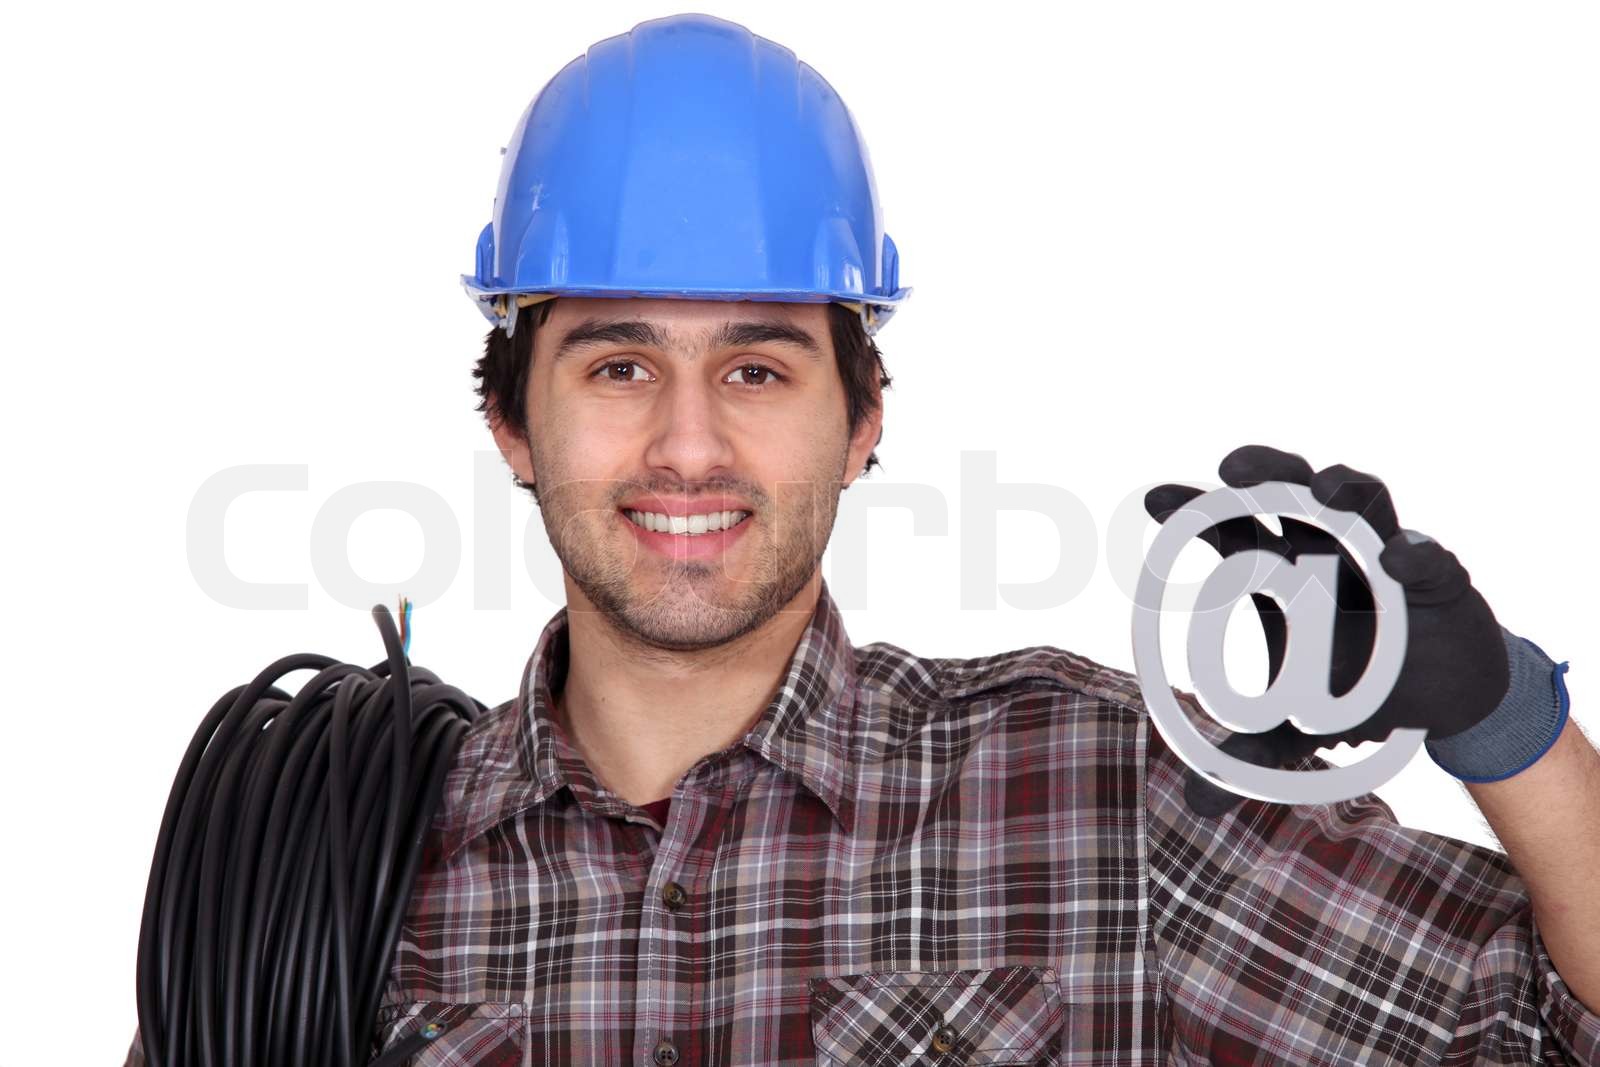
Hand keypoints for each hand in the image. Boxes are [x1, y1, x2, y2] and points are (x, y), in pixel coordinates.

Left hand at [1143, 444, 1510, 814]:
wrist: (1440, 697)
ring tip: (1320, 490)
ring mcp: (1379, 557)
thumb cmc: (1356, 688)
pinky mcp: (1436, 577)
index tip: (1151, 497)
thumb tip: (1198, 810)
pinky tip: (1395, 560)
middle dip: (1263, 471)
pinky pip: (1425, 557)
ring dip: (1342, 490)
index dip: (1192, 509)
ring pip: (1360, 503)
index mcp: (1278, 575)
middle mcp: (1323, 552)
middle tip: (1231, 467)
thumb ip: (1246, 757)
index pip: (1226, 528)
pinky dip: (1413, 554)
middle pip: (1288, 493)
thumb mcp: (1295, 730)